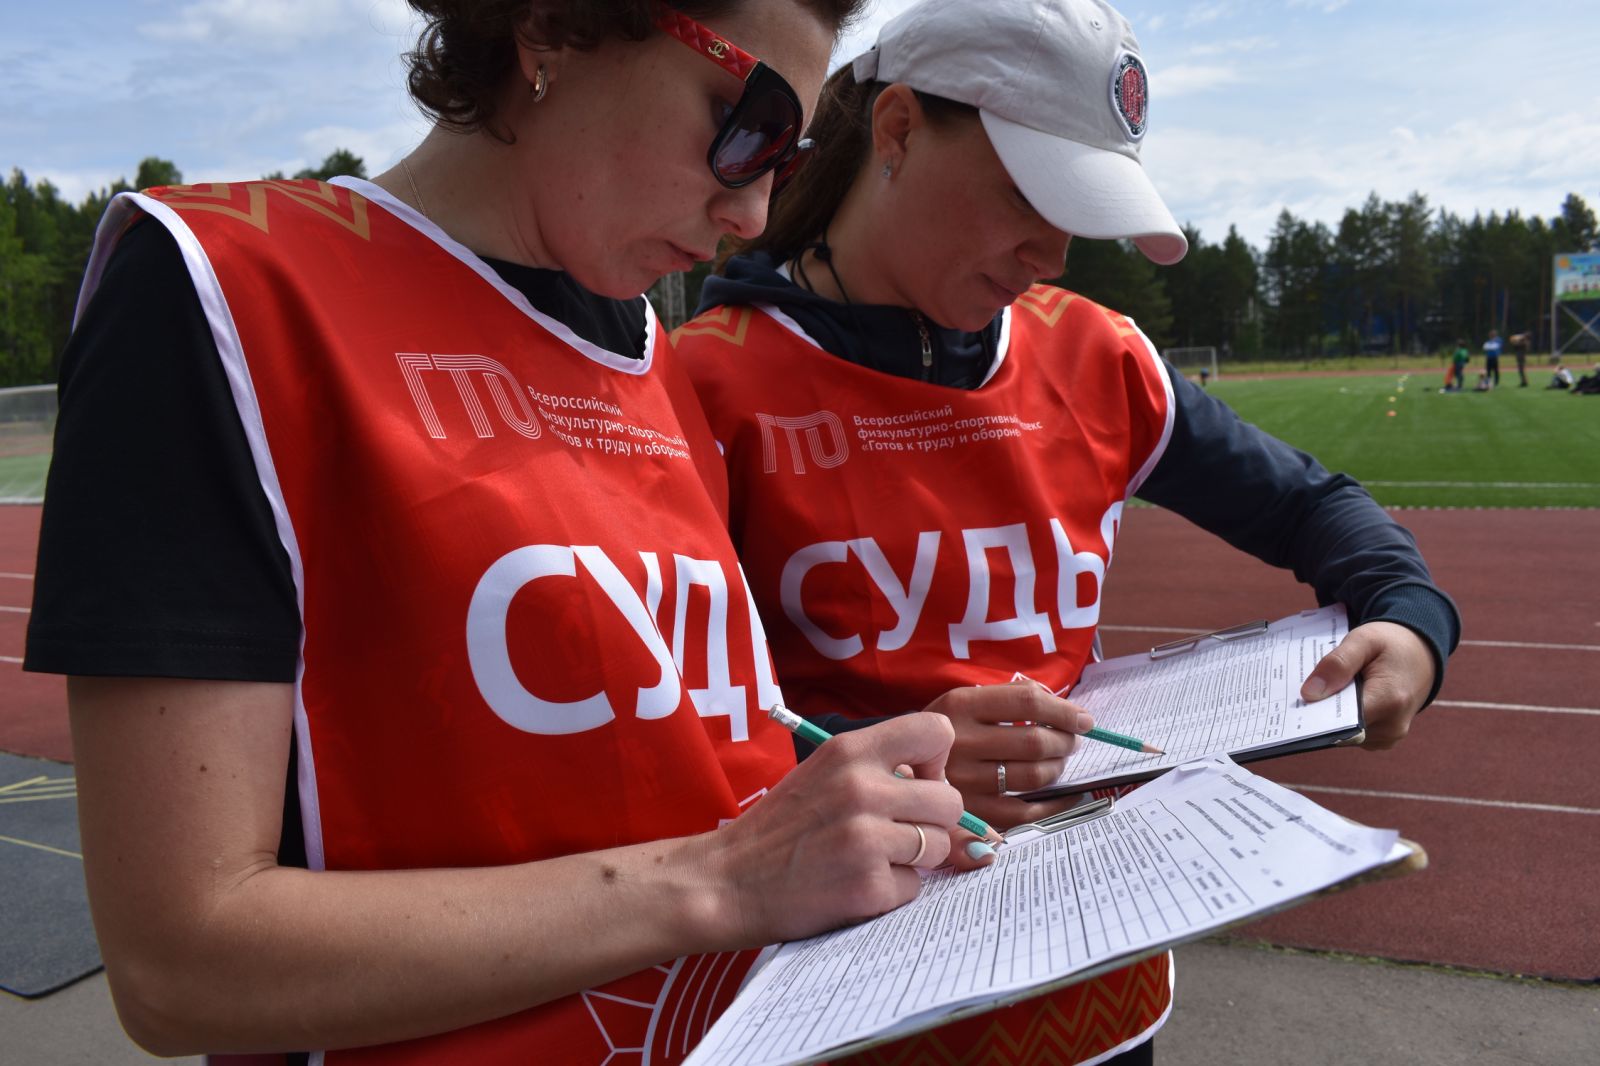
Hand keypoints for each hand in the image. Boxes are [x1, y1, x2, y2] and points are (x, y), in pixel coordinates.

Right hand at [700, 712, 992, 946]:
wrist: (727, 881)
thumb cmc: (779, 828)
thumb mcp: (823, 775)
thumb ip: (879, 772)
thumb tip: (947, 793)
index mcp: (849, 750)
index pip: (937, 731)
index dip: (936, 761)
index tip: (914, 783)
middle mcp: (862, 788)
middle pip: (950, 800)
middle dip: (931, 822)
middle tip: (894, 833)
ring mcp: (866, 839)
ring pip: (939, 846)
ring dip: (913, 860)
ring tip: (868, 859)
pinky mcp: (868, 886)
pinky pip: (914, 888)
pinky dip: (891, 892)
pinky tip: (853, 885)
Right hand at [921, 680, 1094, 830]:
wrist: (899, 766)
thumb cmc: (947, 731)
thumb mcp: (967, 700)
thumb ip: (1012, 698)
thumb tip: (1071, 713)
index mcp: (961, 705)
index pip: (1027, 702)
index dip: (1065, 711)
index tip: (1085, 720)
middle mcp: (960, 742)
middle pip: (1034, 742)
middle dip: (1065, 742)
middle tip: (1071, 742)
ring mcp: (963, 781)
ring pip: (1033, 777)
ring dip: (1058, 769)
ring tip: (1057, 763)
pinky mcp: (969, 813)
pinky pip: (1024, 813)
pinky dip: (1053, 805)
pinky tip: (1062, 796)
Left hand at [1300, 621, 1435, 749]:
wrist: (1421, 654)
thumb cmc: (1392, 644)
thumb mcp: (1364, 640)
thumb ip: (1338, 664)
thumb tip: (1309, 694)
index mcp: (1389, 701)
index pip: (1341, 720)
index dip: (1313, 715)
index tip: (1289, 708)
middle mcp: (1392, 726)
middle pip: (1340, 730)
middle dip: (1317, 715)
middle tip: (1293, 699)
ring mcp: (1388, 736)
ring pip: (1344, 734)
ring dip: (1327, 717)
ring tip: (1313, 695)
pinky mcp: (1382, 738)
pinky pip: (1352, 734)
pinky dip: (1338, 720)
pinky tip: (1329, 701)